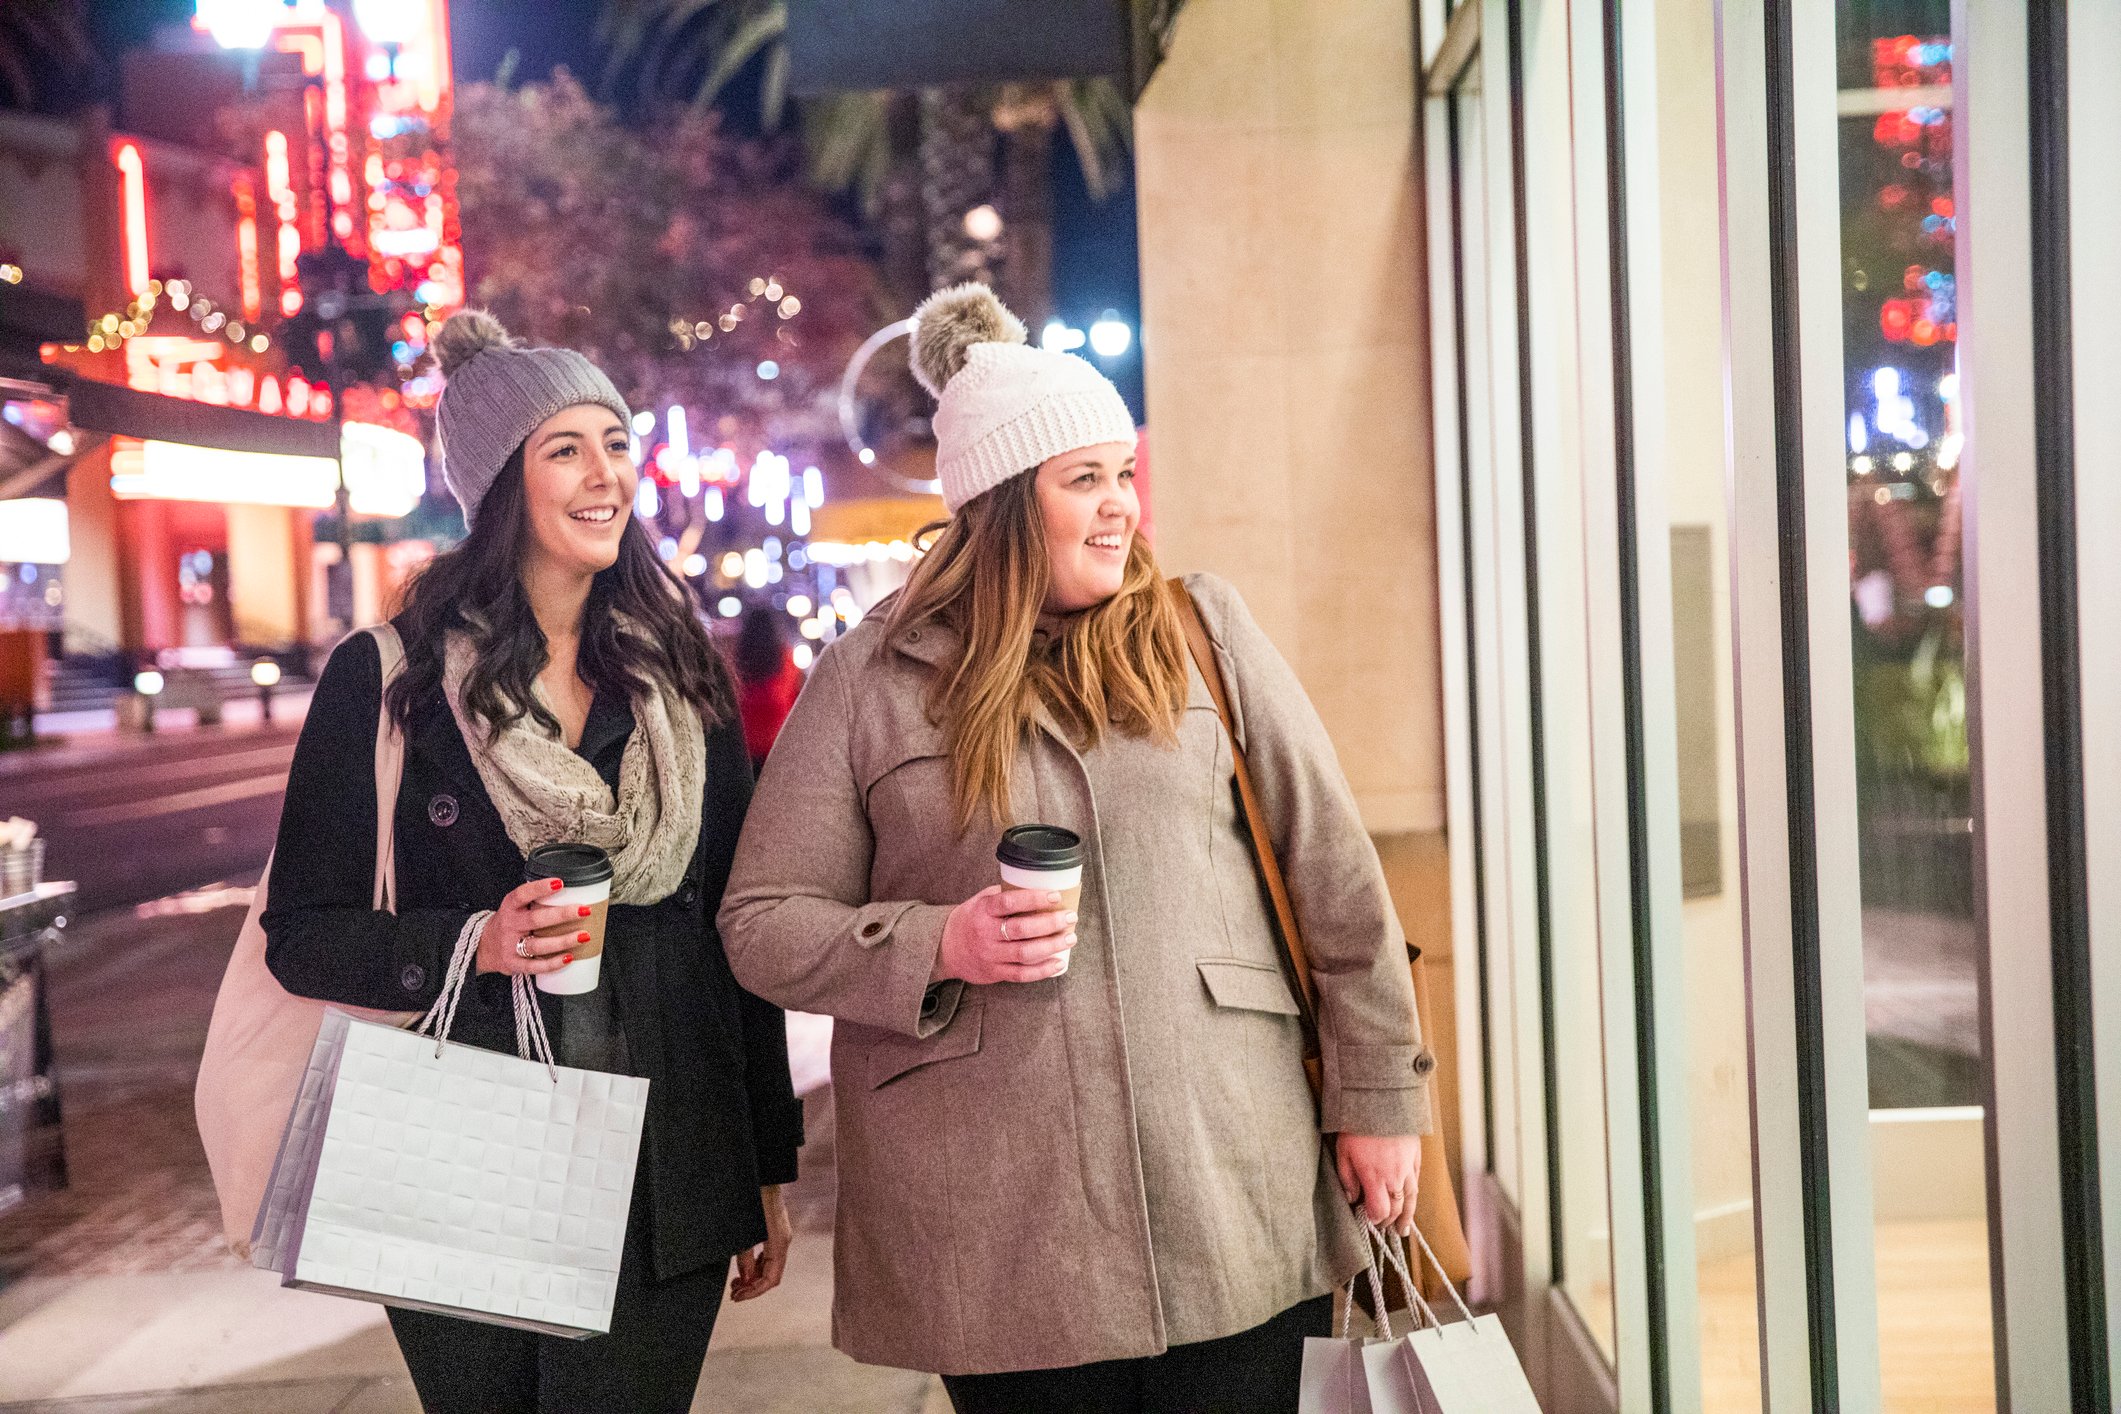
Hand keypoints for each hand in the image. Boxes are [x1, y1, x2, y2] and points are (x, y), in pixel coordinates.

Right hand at [474, 877, 592, 976]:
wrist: (484, 947)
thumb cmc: (509, 924)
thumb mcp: (515, 908)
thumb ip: (536, 901)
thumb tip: (575, 893)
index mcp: (510, 907)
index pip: (522, 894)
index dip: (540, 888)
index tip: (560, 883)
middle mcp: (509, 925)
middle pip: (535, 919)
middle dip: (562, 915)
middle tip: (584, 910)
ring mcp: (510, 946)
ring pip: (537, 944)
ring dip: (563, 940)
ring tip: (584, 936)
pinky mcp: (513, 964)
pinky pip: (535, 966)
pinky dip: (553, 963)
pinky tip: (569, 957)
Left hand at [731, 1186, 791, 1301]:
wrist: (762, 1172)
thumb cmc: (750, 1198)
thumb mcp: (743, 1231)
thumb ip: (744, 1257)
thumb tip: (745, 1279)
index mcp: (779, 1242)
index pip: (771, 1279)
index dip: (754, 1292)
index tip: (736, 1297)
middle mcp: (783, 1240)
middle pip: (772, 1275)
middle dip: (753, 1287)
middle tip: (733, 1293)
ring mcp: (781, 1235)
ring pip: (771, 1266)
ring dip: (754, 1277)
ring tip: (735, 1282)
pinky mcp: (775, 1230)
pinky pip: (770, 1255)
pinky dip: (757, 1265)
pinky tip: (743, 1266)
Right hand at [930, 885, 1075, 984]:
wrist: (945, 948)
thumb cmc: (970, 920)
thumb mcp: (980, 901)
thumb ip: (1003, 895)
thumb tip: (1037, 886)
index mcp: (983, 911)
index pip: (1009, 902)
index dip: (1034, 898)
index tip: (1055, 895)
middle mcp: (985, 933)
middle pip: (1021, 929)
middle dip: (1050, 923)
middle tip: (1070, 917)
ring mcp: (990, 955)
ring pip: (1025, 953)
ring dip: (1051, 946)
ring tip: (1070, 938)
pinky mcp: (995, 973)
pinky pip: (1021, 974)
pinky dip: (1043, 970)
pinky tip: (1059, 962)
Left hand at [1336, 1133, 1423, 1235]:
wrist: (1381, 1100)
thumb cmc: (1357, 1126)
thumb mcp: (1343, 1153)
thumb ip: (1348, 1179)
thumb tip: (1353, 1200)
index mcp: (1375, 1178)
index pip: (1380, 1212)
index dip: (1375, 1220)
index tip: (1369, 1221)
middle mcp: (1395, 1177)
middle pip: (1397, 1208)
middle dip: (1390, 1221)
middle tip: (1385, 1229)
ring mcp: (1408, 1167)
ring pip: (1411, 1198)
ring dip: (1408, 1216)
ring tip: (1404, 1230)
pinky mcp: (1416, 1157)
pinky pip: (1416, 1182)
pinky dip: (1413, 1195)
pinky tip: (1411, 1201)